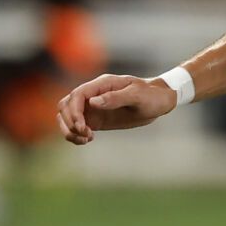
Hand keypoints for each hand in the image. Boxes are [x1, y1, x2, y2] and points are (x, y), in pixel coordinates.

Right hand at [57, 73, 178, 144]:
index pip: (77, 95)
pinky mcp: (96, 119)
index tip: (83, 127)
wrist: (160, 101)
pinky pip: (77, 126)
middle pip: (65, 105)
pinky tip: (87, 140)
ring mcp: (93, 107)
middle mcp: (93, 95)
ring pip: (67, 116)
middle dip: (69, 121)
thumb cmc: (151, 95)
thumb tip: (93, 102)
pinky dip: (76, 134)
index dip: (74, 111)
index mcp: (101, 85)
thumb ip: (116, 98)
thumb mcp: (138, 95)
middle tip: (86, 134)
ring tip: (86, 139)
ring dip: (69, 129)